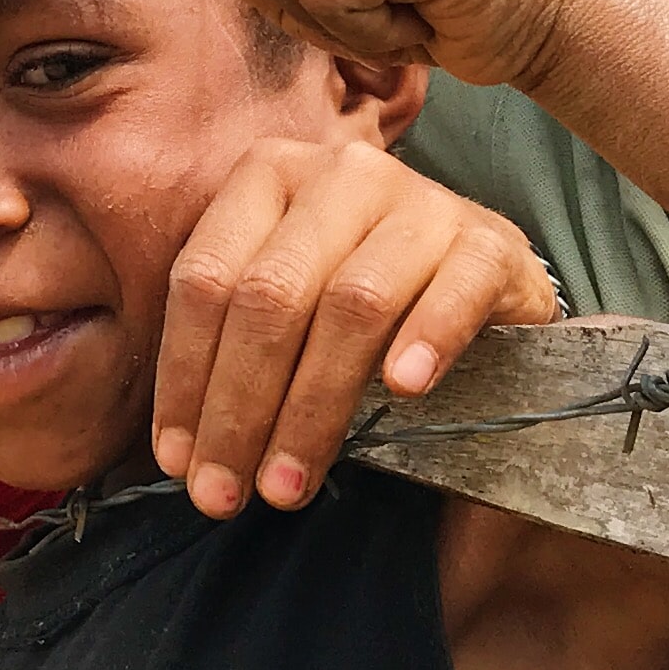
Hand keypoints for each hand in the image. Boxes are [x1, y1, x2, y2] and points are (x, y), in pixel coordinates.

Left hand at [157, 142, 560, 514]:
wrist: (484, 280)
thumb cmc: (365, 302)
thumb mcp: (288, 300)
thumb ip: (234, 348)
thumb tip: (183, 454)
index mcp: (270, 176)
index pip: (206, 277)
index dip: (186, 375)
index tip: (178, 461)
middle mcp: (342, 176)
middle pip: (271, 295)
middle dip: (240, 407)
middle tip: (227, 493)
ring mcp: (422, 203)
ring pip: (352, 303)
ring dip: (313, 407)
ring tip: (289, 483)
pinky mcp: (491, 243)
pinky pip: (454, 291)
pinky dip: (426, 339)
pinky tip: (404, 391)